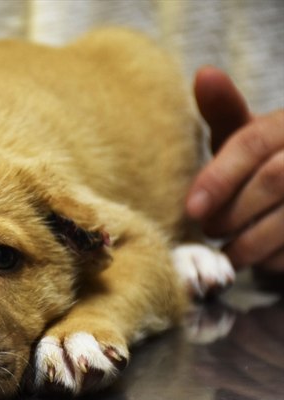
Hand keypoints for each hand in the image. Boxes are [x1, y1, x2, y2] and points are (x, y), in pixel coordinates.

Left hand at [187, 66, 283, 270]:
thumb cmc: (267, 160)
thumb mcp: (247, 135)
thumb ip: (224, 112)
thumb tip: (204, 73)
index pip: (253, 141)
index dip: (219, 177)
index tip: (190, 209)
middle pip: (275, 178)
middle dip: (233, 211)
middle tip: (207, 230)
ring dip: (252, 241)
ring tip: (228, 250)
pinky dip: (277, 258)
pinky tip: (260, 260)